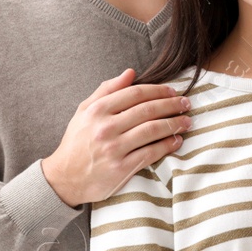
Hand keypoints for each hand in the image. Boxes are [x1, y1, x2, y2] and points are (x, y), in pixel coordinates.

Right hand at [41, 68, 192, 206]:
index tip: (172, 91)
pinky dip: (167, 145)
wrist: (64, 177)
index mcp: (97, 110)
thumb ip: (107, 90)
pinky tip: (177, 140)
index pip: (135, 93)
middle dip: (171, 105)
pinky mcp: (121, 169)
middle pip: (147, 110)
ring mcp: (114, 149)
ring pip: (152, 130)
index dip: (158, 90)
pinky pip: (151, 153)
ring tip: (187, 121)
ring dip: (174, 124)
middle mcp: (105, 128)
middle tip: (186, 104)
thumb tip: (131, 73)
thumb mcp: (84, 111)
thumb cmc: (77, 141)